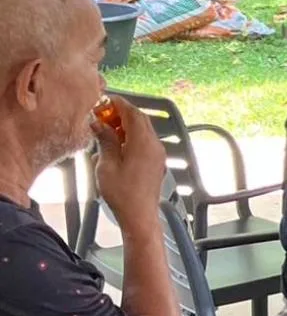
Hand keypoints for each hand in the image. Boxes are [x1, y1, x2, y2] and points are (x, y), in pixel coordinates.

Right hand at [92, 96, 166, 233]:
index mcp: (143, 142)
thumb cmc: (122, 193)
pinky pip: (146, 141)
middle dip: (122, 113)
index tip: (105, 100)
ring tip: (107, 129)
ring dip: (127, 125)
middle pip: (140, 119)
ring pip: (144, 130)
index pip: (132, 113)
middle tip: (103, 114)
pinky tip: (118, 144)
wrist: (140, 215)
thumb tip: (99, 124)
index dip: (119, 104)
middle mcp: (154, 144)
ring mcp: (158, 153)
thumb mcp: (107, 165)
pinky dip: (132, 136)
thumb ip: (105, 141)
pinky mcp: (157, 162)